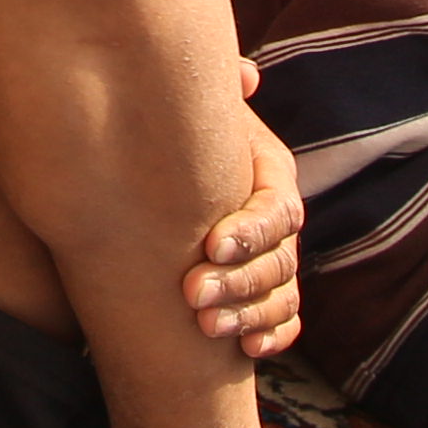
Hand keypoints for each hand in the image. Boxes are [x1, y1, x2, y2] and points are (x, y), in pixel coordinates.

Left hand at [180, 74, 302, 359]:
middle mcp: (276, 223)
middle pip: (280, 259)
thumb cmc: (166, 142)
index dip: (251, 229)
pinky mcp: (259, 297)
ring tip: (208, 327)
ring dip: (250, 314)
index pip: (277, 209)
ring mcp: (272, 262)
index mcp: (267, 177)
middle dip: (240, 281)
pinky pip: (284, 322)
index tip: (210, 245)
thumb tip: (245, 77)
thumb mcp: (183, 115)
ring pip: (281, 295)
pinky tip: (248, 350)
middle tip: (191, 294)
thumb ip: (208, 94)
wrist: (144, 181)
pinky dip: (272, 335)